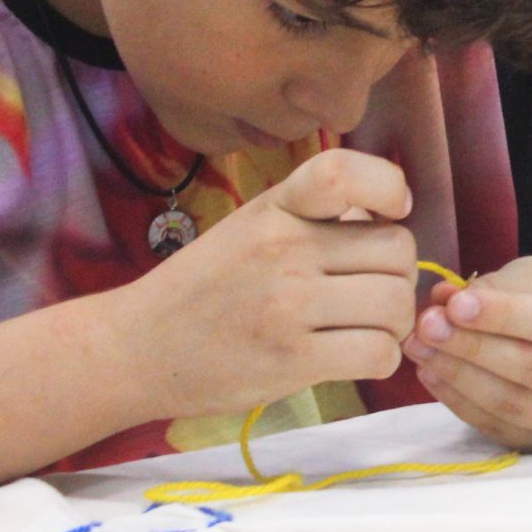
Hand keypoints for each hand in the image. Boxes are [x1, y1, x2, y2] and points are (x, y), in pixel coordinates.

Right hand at [111, 149, 417, 418]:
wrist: (132, 349)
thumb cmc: (204, 288)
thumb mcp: (251, 227)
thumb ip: (314, 217)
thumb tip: (389, 214)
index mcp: (275, 208)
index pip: (344, 172)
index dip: (388, 186)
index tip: (392, 211)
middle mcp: (283, 249)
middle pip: (397, 249)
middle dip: (398, 273)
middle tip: (373, 293)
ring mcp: (287, 305)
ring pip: (395, 303)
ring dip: (395, 322)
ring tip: (368, 328)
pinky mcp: (291, 359)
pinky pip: (378, 353)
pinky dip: (382, 358)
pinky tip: (357, 356)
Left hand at [405, 255, 531, 450]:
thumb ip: (494, 288)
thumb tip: (440, 300)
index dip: (506, 316)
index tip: (456, 304)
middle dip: (473, 347)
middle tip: (426, 325)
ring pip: (514, 404)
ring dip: (459, 375)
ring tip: (420, 347)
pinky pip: (498, 426)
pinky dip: (458, 400)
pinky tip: (431, 372)